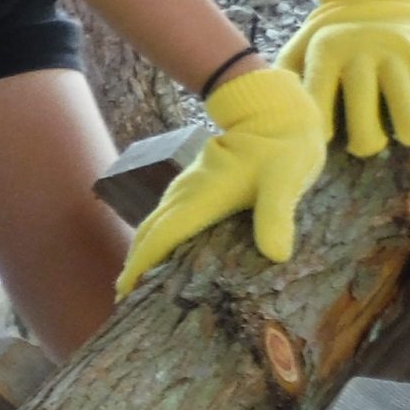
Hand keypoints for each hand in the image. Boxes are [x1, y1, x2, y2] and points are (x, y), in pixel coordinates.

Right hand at [119, 65, 326, 293]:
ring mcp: (187, 189)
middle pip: (147, 235)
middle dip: (133, 266)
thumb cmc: (283, 147)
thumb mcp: (285, 180)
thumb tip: (276, 255)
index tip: (124, 294)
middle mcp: (184, 195)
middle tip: (125, 298)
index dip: (140, 267)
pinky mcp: (194, 187)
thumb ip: (276, 216)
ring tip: (139, 283)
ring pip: (153, 225)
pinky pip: (165, 218)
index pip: (159, 238)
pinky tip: (165, 254)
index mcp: (200, 198)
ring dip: (142, 253)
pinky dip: (156, 240)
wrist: (275, 111)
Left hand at [274, 0, 409, 159]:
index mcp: (327, 51)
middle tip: (364, 144)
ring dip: (406, 137)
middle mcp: (365, 53)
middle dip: (365, 143)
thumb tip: (267, 124)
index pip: (320, 105)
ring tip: (400, 139)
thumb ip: (282, 83)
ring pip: (408, 121)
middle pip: (364, 123)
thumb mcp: (296, 52)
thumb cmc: (324, 42)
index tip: (326, 142)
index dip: (322, 134)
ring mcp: (400, 57)